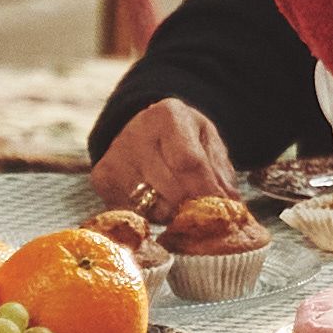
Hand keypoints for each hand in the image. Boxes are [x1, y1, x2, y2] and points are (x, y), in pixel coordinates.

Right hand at [88, 99, 241, 217]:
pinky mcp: (102, 179)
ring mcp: (115, 157)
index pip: (188, 163)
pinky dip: (152, 217)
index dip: (207, 192)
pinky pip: (134, 214)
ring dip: (173, 214)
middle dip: (193, 208)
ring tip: (180, 204)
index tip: (220, 210)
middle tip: (203, 213)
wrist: (143, 131)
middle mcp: (135, 133)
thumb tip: (230, 207)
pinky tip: (158, 203)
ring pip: (154, 207)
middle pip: (172, 190)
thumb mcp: (208, 144)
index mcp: (167, 116)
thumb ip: (220, 174)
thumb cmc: (183, 139)